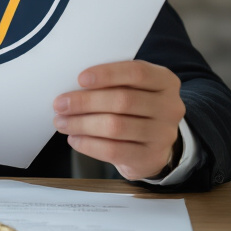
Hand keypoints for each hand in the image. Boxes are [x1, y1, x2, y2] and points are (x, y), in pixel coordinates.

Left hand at [52, 60, 184, 181]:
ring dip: (82, 124)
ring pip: (115, 126)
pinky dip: (89, 144)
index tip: (80, 78)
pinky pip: (114, 151)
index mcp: (165, 81)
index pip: (137, 73)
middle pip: (123, 101)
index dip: (107, 74)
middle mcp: (170, 107)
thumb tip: (72, 86)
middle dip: (85, 102)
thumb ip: (112, 83)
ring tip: (62, 122)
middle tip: (60, 104)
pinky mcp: (151, 157)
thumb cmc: (135, 109)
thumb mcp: (132, 88)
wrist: (152, 144)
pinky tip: (75, 139)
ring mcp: (163, 135)